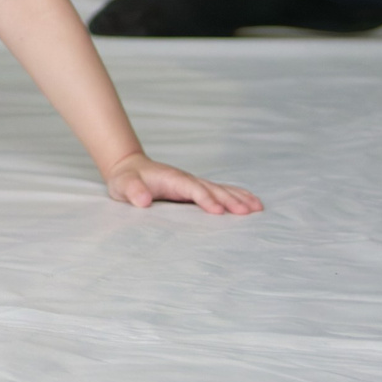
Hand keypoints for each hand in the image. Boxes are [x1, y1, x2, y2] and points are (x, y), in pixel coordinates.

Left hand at [103, 152, 263, 214]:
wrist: (129, 169)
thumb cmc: (127, 180)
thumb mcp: (123, 185)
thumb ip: (133, 191)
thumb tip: (143, 200)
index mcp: (172, 179)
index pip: (192, 189)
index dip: (205, 199)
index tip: (218, 211)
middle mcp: (187, 180)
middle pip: (213, 189)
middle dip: (230, 200)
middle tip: (248, 212)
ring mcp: (194, 184)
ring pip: (221, 190)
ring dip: (239, 198)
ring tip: (258, 208)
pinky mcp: (197, 190)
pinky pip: (221, 192)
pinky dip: (237, 196)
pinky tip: (252, 203)